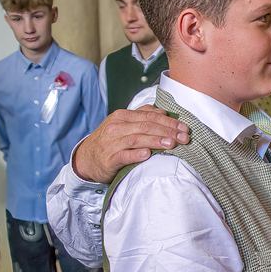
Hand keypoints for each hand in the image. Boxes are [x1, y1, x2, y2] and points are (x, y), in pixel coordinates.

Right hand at [71, 105, 189, 183]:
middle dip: (168, 131)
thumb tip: (163, 112)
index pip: (150, 116)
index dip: (169, 122)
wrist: (86, 159)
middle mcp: (116, 127)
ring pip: (136, 139)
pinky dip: (136, 154)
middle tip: (184, 138)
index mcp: (122, 116)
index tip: (185, 128)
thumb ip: (142, 116)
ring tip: (172, 144)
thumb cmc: (110, 141)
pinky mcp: (108, 159)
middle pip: (146, 126)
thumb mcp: (123, 124)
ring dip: (156, 141)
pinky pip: (123, 156)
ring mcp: (111, 143)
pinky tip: (147, 155)